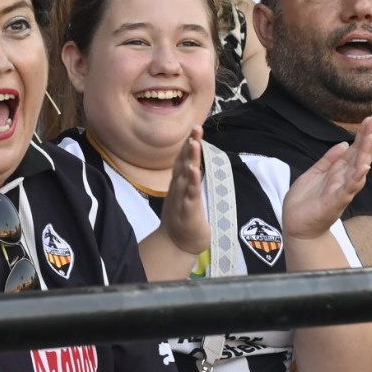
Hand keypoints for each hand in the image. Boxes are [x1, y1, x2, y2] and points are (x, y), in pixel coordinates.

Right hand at [160, 129, 208, 257]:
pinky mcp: (188, 210)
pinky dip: (191, 182)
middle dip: (189, 145)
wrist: (176, 244)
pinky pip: (190, 194)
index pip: (184, 160)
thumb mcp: (185, 195)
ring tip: (194, 143)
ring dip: (189, 159)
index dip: (189, 144)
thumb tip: (192, 162)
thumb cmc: (183, 219)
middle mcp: (178, 188)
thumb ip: (188, 179)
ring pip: (185, 176)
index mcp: (179, 183)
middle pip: (183, 163)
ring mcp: (181, 198)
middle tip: (196, 128)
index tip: (195, 128)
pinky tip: (194, 171)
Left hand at [283, 115, 371, 240]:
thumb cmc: (306, 202)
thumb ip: (328, 160)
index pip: (353, 150)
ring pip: (357, 170)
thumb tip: (344, 143)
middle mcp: (344, 179)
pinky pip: (348, 190)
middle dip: (367, 139)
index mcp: (338, 172)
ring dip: (366, 155)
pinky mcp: (335, 202)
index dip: (362, 135)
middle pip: (359, 156)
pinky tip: (364, 168)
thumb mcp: (314, 174)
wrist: (297, 226)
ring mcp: (341, 191)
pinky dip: (356, 179)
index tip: (371, 119)